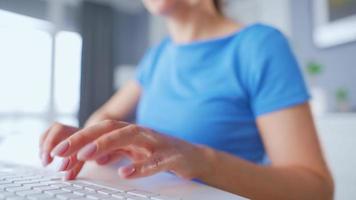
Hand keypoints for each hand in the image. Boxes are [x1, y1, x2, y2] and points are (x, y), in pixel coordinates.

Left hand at [50, 120, 212, 179]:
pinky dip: (140, 166)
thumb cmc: (161, 153)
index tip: (56, 151)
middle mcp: (141, 133)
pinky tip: (125, 172)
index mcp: (130, 133)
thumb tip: (88, 154)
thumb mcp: (133, 152)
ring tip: (86, 154)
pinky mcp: (171, 156)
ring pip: (130, 136)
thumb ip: (113, 151)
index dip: (77, 138)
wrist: (194, 156)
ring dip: (106, 144)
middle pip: (110, 128)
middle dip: (84, 138)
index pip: (100, 130)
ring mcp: (156, 142)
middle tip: (61, 151)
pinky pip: (155, 160)